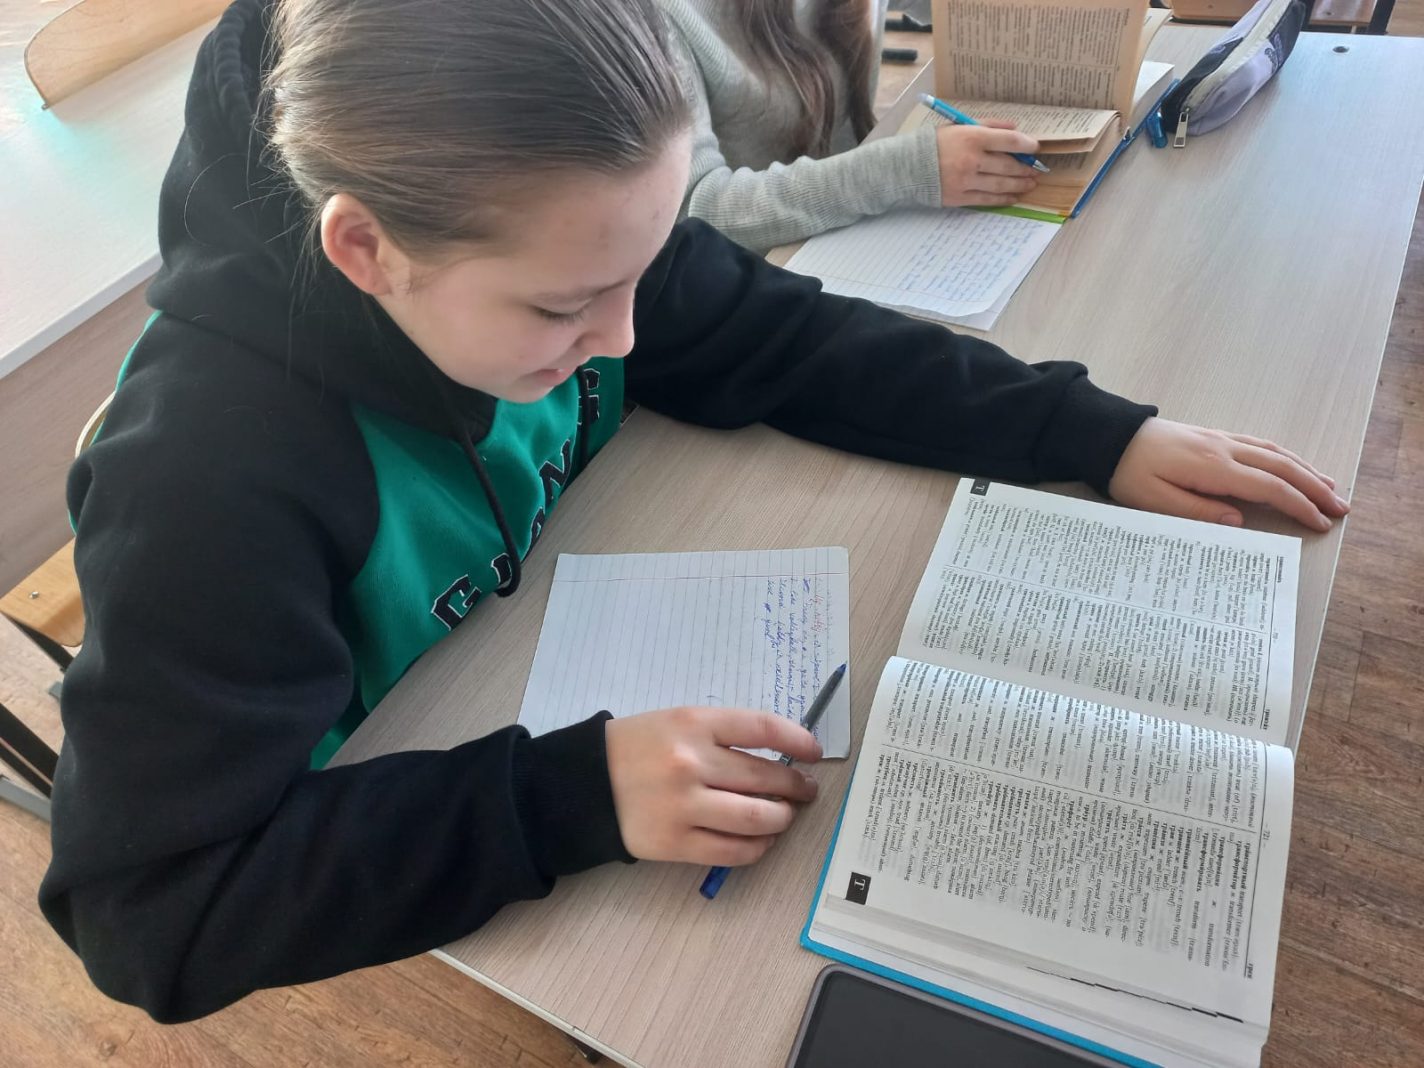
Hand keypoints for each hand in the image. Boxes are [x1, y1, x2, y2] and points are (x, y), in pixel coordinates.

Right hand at [604, 706, 820, 865]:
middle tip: (805, 791)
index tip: (814, 753)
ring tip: (784, 816)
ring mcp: (684, 806)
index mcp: (693, 724)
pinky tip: (762, 841)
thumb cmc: (636, 747)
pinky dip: (757, 848)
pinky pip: (732, 851)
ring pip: (756, 818)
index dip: (798, 741)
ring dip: (781, 819)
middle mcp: (691, 763)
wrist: (583, 783)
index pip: (763, 728)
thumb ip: (722, 735)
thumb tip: (779, 758)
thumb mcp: (676, 722)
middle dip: (795, 786)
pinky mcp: (675, 843)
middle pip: (765, 777)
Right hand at [936, 122, 1040, 207]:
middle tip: (1035, 170)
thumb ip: (988, 125)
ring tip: (1030, 184)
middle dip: (1025, 168)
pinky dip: (1003, 199)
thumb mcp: (959, 126)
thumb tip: (1014, 127)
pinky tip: (1013, 197)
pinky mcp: (960, 197)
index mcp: (972, 137)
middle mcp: (972, 160)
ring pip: (1001, 184)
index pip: (1009, 141)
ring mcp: (966, 181)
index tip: (1035, 148)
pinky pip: (987, 199)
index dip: (1027, 145)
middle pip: (1008, 165)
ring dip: (1019, 185)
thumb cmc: (935, 144)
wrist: (907, 167)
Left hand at [1108, 418, 1349, 531]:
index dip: (1299, 505)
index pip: (1269, 487)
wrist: (1107, 435)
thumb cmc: (1126, 472)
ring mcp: (1220, 439)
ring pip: (1275, 452)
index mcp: (1212, 467)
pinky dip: (1284, 455)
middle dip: (1315, 488)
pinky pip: (1259, 444)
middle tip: (1341, 508)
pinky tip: (1293, 464)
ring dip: (1305, 469)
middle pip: (1281, 467)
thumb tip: (1239, 521)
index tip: (1320, 523)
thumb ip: (1197, 511)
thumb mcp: (1153, 501)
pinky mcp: (1212, 436)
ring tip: (1329, 487)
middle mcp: (1223, 448)